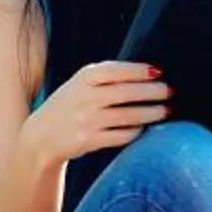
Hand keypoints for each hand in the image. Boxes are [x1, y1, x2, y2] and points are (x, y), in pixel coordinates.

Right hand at [17, 59, 171, 172]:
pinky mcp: (88, 141)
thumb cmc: (69, 105)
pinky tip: (145, 128)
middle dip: (153, 92)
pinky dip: (137, 131)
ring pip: (129, 116)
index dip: (139, 71)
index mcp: (83, 78)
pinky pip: (122, 135)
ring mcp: (86, 120)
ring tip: (166, 111)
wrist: (41, 136)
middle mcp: (85, 98)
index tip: (159, 72)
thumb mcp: (80, 84)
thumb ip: (107, 77)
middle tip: (170, 92)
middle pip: (127, 93)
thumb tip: (149, 73)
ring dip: (152, 113)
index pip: (116, 70)